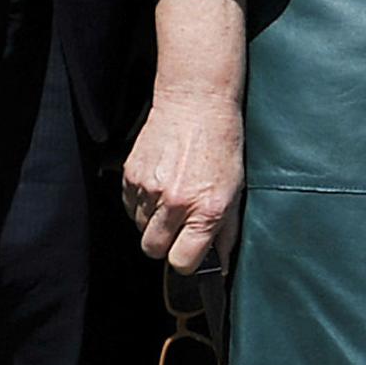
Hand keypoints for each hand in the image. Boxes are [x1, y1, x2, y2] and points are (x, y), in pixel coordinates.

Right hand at [122, 83, 244, 271]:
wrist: (197, 101)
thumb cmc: (222, 141)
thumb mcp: (236, 188)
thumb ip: (226, 230)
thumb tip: (222, 263)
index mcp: (206, 209)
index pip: (182, 262)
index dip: (187, 262)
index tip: (191, 253)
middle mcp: (175, 202)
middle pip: (154, 250)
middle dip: (165, 244)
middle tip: (179, 226)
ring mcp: (149, 189)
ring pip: (140, 228)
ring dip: (153, 221)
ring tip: (172, 196)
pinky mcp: (131, 176)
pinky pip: (129, 206)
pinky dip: (141, 203)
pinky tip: (159, 185)